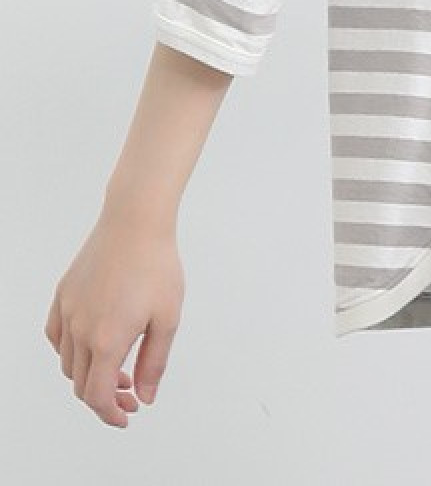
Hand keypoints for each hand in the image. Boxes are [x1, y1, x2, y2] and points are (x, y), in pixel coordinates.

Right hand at [44, 211, 183, 427]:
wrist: (136, 220)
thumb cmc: (158, 265)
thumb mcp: (167, 318)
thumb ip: (154, 363)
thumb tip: (144, 396)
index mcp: (106, 341)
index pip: (97, 397)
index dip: (111, 415)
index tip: (127, 417)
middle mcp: (79, 330)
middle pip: (82, 384)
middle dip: (106, 397)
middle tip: (132, 392)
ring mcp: (67, 312)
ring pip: (67, 362)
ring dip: (89, 374)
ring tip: (118, 365)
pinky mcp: (63, 294)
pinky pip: (55, 336)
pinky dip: (69, 350)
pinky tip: (90, 344)